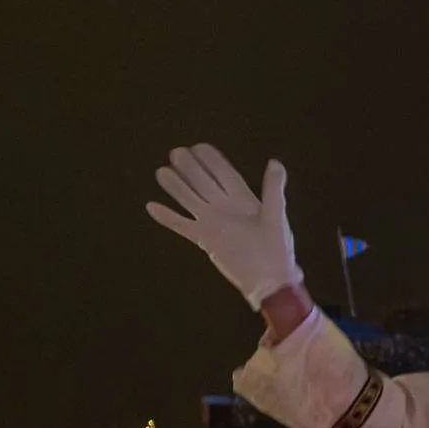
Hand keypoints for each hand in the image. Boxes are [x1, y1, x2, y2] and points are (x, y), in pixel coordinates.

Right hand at [146, 143, 304, 310]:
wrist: (268, 280)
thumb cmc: (277, 250)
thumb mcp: (276, 216)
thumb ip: (273, 189)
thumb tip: (275, 162)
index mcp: (242, 199)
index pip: (223, 173)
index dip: (211, 160)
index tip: (199, 147)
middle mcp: (224, 208)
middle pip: (203, 182)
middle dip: (190, 167)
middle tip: (176, 152)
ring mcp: (212, 223)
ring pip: (189, 200)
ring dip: (175, 187)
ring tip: (161, 171)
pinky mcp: (204, 240)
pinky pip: (181, 225)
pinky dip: (167, 217)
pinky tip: (152, 206)